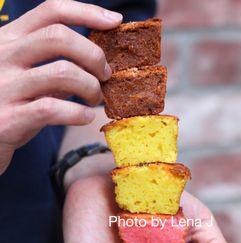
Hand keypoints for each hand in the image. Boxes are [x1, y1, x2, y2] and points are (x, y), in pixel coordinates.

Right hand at [0, 0, 121, 173]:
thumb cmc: (10, 108)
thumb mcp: (28, 79)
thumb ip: (54, 66)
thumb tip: (98, 61)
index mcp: (9, 40)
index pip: (51, 11)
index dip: (87, 12)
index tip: (115, 21)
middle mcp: (3, 57)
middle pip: (59, 37)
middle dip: (94, 55)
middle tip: (105, 75)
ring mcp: (4, 87)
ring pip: (62, 72)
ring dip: (91, 87)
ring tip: (95, 100)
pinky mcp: (9, 118)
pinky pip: (53, 108)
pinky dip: (78, 113)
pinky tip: (85, 118)